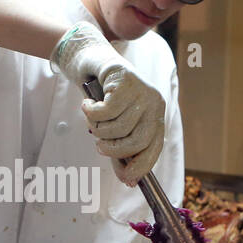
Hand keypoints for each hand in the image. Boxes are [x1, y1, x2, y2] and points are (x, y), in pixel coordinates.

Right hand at [50, 22, 164, 184]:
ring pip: (118, 126)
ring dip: (98, 129)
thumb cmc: (105, 99)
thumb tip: (127, 179)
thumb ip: (120, 151)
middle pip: (138, 141)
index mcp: (155, 117)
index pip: (154, 148)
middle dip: (114, 150)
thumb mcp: (114, 127)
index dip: (140, 166)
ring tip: (92, 120)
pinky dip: (91, 112)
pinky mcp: (126, 80)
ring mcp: (142, 91)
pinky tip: (87, 104)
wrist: (94, 62)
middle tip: (99, 146)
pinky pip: (106, 110)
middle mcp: (154, 104)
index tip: (126, 179)